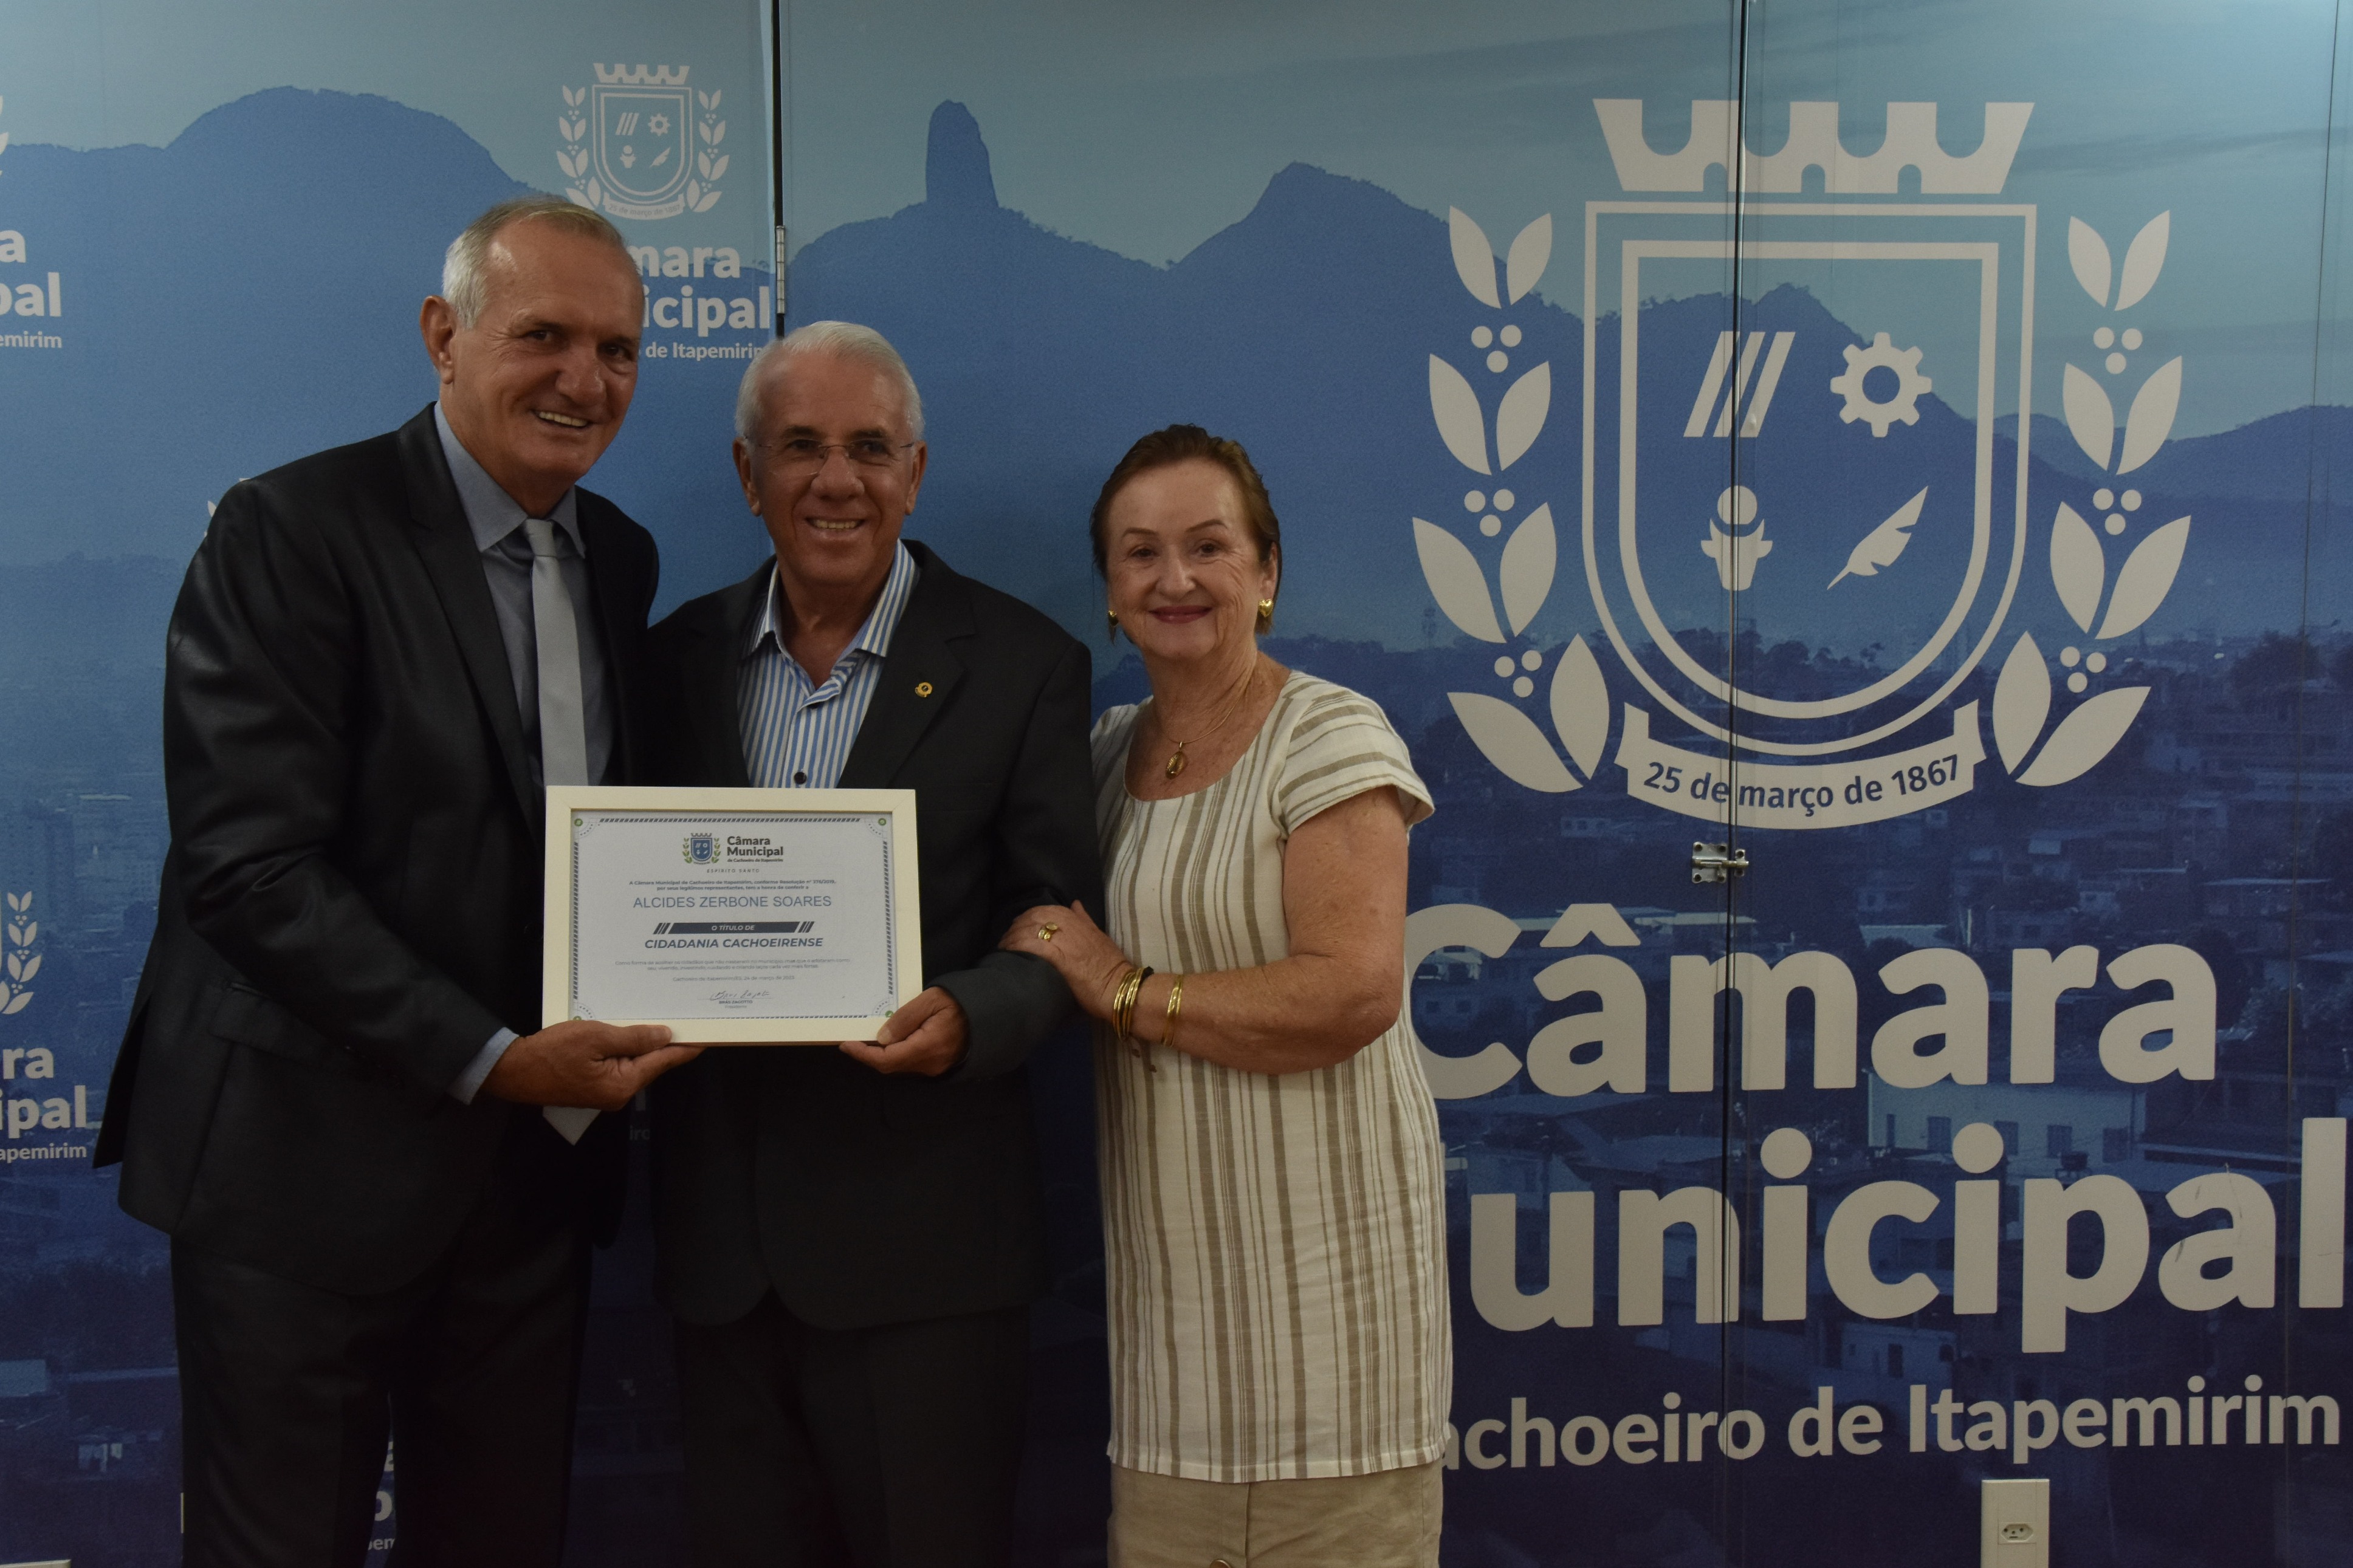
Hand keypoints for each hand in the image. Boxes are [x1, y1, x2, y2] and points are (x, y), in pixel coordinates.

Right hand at [482, 1019, 700, 1109]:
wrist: (513, 1071)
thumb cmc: (552, 1052)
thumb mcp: (596, 1037)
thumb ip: (633, 1037)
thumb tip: (665, 1035)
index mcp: (623, 1084)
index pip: (664, 1061)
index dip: (686, 1046)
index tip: (709, 1035)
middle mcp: (619, 1093)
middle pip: (652, 1063)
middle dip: (667, 1042)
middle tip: (687, 1017)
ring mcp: (605, 1091)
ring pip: (635, 1062)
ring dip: (645, 1043)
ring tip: (662, 1019)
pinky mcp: (593, 1084)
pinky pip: (618, 1063)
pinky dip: (626, 1047)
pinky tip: (630, 1031)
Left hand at [839, 987, 967, 1075]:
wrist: (988, 1015)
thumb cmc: (959, 1003)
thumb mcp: (931, 1000)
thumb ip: (905, 1018)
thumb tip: (881, 1037)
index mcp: (928, 1046)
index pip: (887, 1059)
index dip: (864, 1054)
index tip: (847, 1044)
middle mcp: (929, 1063)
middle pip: (890, 1065)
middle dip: (869, 1054)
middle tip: (853, 1040)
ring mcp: (934, 1067)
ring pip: (899, 1065)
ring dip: (881, 1055)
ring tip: (867, 1039)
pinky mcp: (936, 1066)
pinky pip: (909, 1063)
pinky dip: (894, 1054)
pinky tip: (889, 1042)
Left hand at [1000, 901, 1129, 1022]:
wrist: (1118, 986)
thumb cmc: (1109, 964)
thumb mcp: (1098, 935)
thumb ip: (1084, 919)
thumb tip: (1075, 903)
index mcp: (1075, 918)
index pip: (1042, 910)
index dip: (1026, 919)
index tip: (1017, 929)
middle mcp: (1066, 924)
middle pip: (1031, 918)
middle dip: (1015, 928)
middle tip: (1006, 941)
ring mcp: (1061, 939)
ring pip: (1028, 930)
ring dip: (1011, 939)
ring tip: (1004, 950)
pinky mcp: (1057, 956)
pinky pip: (1030, 946)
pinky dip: (1017, 948)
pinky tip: (1009, 955)